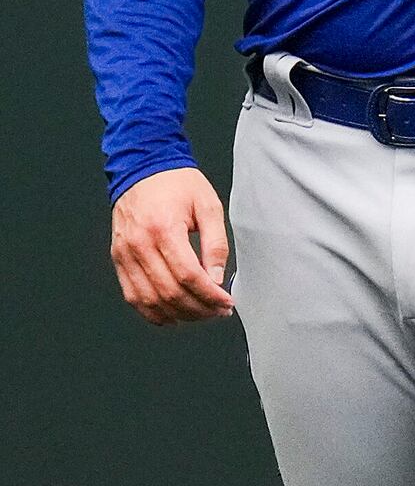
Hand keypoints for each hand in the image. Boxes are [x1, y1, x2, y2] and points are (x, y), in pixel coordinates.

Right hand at [112, 166, 234, 324]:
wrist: (142, 169)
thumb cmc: (178, 184)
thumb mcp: (208, 206)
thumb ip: (215, 244)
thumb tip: (217, 279)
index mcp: (164, 229)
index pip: (188, 275)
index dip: (209, 295)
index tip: (226, 303)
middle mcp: (139, 245)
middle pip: (169, 291)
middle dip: (198, 308)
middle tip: (218, 311)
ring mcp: (125, 254)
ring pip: (149, 299)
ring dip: (178, 313)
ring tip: (201, 314)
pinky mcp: (118, 259)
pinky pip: (132, 295)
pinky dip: (151, 311)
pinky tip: (172, 316)